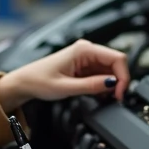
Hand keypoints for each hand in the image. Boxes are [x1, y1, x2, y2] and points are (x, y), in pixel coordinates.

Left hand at [0, 39, 129, 110]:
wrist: (25, 82)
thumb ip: (91, 86)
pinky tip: (98, 94)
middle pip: (116, 64)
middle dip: (118, 82)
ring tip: (103, 98)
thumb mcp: (66, 87)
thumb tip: (112, 84)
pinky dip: (104, 86)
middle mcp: (87, 50)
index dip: (123, 76)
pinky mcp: (85, 66)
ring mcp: (86, 58)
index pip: (117, 58)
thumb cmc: (38, 80)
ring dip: (111, 85)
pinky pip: (102, 75)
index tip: (120, 93)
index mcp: (83, 50)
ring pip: (110, 71)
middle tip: (114, 99)